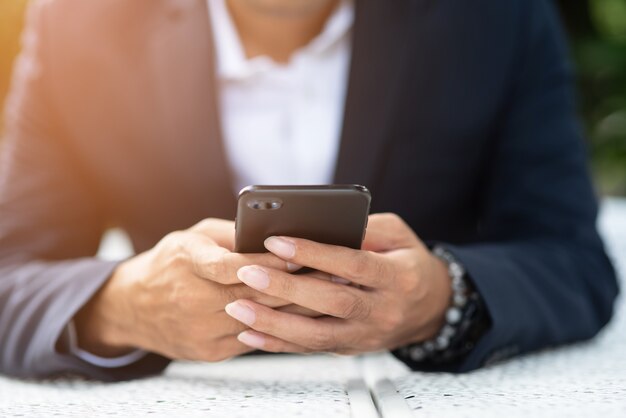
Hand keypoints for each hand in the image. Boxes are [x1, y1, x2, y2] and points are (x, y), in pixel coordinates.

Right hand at [74, 218, 310, 361]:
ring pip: (260, 319)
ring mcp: (201, 330)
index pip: (233, 265)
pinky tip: (306, 317)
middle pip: (255, 295)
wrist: (132, 307)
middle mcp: (192, 299)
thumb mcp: (193, 237)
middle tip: (334, 272)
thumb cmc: (171, 263)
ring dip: (298, 308)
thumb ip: (231, 235)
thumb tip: (274, 232)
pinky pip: (255, 339)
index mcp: (187, 263)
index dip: (269, 261)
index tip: (302, 253)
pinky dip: (281, 327)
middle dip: (298, 284)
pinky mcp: (210, 351)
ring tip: (329, 294)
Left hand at [224, 213, 451, 353]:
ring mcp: (366, 335)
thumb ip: (367, 228)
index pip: (351, 265)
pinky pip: (312, 349)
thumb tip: (326, 223)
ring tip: (238, 307)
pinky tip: (250, 333)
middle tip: (247, 273)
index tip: (277, 241)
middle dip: (285, 289)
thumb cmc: (409, 264)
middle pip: (330, 303)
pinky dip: (278, 344)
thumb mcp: (399, 236)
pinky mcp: (350, 348)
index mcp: (398, 278)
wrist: (431, 308)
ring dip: (274, 324)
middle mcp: (382, 311)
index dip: (314, 254)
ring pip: (317, 335)